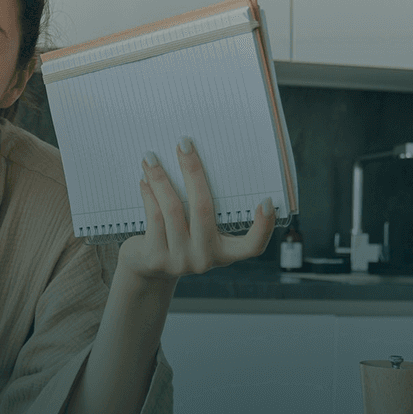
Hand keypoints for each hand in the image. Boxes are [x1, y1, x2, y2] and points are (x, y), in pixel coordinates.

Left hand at [118, 137, 276, 281]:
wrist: (148, 269)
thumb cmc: (179, 239)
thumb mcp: (198, 231)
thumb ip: (203, 209)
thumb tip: (194, 158)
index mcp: (224, 252)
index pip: (252, 246)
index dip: (264, 227)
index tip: (267, 201)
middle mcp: (205, 258)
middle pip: (203, 209)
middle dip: (193, 171)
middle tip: (183, 144)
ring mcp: (180, 260)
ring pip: (173, 210)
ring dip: (160, 178)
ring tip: (151, 158)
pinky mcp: (156, 258)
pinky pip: (154, 218)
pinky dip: (149, 194)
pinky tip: (145, 179)